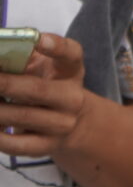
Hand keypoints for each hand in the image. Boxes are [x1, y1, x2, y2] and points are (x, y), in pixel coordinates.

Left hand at [0, 34, 95, 161]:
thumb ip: (23, 56)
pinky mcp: (46, 146)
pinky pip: (16, 144)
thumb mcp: (44, 66)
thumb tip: (1, 53)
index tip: (39, 40)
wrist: (72, 122)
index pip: (71, 54)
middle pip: (38, 89)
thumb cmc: (48, 85)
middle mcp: (72, 98)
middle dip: (6, 83)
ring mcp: (61, 125)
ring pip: (22, 116)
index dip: (56, 46)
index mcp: (70, 71)